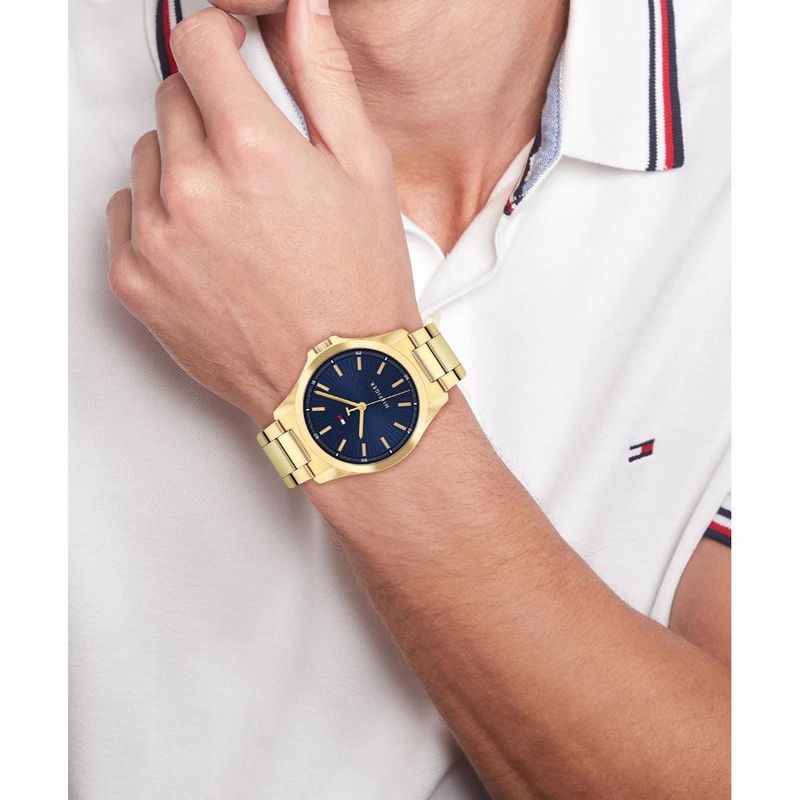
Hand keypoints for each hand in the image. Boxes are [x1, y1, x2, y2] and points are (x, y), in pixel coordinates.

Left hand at [105, 2, 421, 424]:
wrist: (335, 381)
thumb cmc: (358, 289)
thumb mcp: (364, 172)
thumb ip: (325, 78)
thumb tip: (302, 14)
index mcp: (252, 151)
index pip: (199, 44)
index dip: (219, 40)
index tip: (229, 54)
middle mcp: (193, 189)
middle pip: (172, 100)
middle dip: (210, 110)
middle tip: (255, 160)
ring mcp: (157, 237)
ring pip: (148, 155)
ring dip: (183, 166)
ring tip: (236, 213)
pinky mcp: (135, 279)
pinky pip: (127, 212)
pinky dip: (160, 215)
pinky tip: (209, 245)